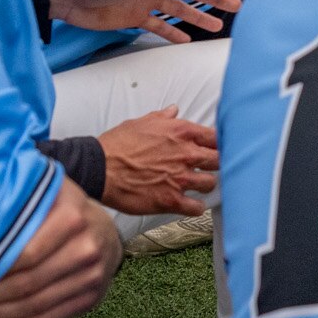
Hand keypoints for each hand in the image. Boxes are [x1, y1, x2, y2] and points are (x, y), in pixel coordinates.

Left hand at [0, 175, 119, 317]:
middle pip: (28, 282)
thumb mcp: (47, 192)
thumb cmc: (60, 211)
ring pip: (35, 305)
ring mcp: (92, 276)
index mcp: (73, 216)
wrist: (104, 231)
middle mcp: (87, 248)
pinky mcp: (90, 299)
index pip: (25, 253)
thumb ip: (20, 195)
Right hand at [98, 107, 216, 216]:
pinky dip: (195, 207)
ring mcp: (180, 179)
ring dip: (205, 185)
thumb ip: (163, 117)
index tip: (214, 148)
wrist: (99, 168)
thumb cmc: (117, 144)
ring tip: (198, 186)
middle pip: (219, 160)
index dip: (217, 144)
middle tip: (208, 168)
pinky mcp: (171, 200)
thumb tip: (174, 110)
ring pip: (211, 184)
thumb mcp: (141, 122)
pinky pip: (196, 208)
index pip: (216, 137)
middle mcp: (186, 154)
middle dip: (215, 164)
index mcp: (181, 132)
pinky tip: (190, 205)